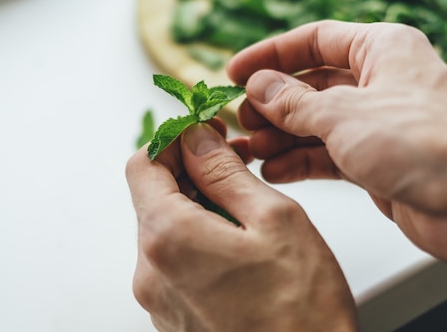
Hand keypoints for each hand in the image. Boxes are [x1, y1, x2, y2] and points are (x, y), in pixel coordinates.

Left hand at [126, 122, 357, 331]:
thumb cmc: (304, 311)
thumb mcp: (274, 220)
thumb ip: (224, 172)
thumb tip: (196, 138)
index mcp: (169, 239)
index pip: (143, 163)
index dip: (174, 139)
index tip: (205, 134)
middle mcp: (150, 272)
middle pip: (152, 196)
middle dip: (189, 170)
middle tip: (233, 162)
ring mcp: (158, 299)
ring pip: (164, 227)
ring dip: (196, 204)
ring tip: (244, 207)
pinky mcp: (172, 316)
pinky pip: (173, 261)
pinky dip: (197, 239)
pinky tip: (236, 244)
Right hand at [227, 20, 446, 272]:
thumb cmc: (423, 143)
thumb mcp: (342, 114)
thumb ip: (292, 101)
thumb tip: (257, 87)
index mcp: (380, 49)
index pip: (313, 41)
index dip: (271, 55)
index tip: (235, 71)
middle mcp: (379, 82)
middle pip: (311, 85)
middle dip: (273, 103)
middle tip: (241, 120)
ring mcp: (377, 124)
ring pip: (316, 123)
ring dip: (281, 136)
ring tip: (250, 150)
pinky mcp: (376, 161)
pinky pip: (327, 155)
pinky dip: (299, 162)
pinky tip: (274, 171)